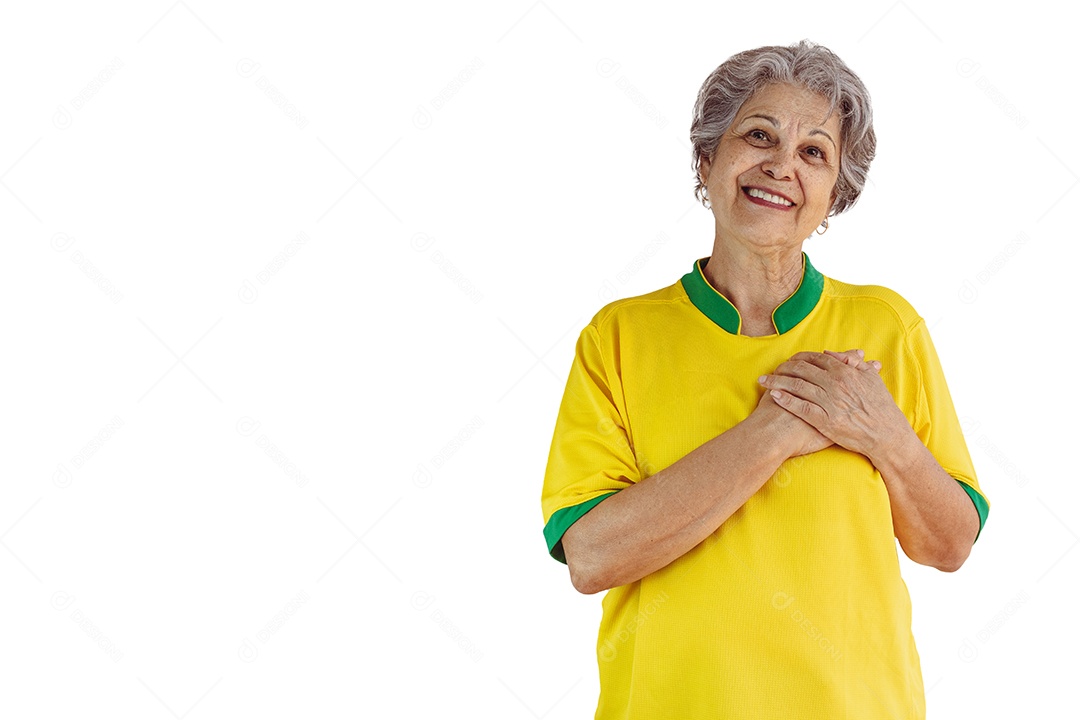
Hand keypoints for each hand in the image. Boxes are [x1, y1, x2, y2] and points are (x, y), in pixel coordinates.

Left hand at [757, 348, 908, 458]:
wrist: (886, 435)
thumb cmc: (881, 407)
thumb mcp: (871, 378)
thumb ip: (852, 362)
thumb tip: (831, 353)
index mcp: (845, 372)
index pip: (815, 359)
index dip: (798, 358)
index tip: (787, 361)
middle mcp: (835, 384)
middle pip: (801, 370)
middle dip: (781, 368)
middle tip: (769, 372)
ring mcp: (829, 402)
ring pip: (796, 386)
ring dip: (776, 382)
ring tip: (763, 381)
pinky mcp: (824, 420)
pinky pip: (800, 407)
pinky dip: (785, 400)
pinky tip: (773, 396)